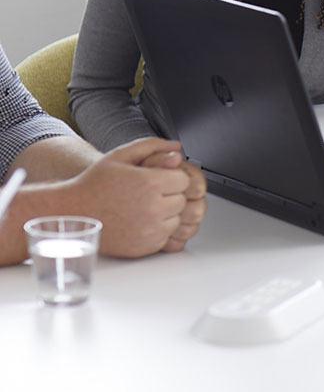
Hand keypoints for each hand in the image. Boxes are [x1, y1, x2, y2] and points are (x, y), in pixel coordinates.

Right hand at [64, 137, 191, 257]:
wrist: (71, 213)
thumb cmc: (94, 184)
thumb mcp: (119, 155)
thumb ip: (151, 145)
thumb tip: (177, 146)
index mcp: (150, 183)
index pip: (184, 180)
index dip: (170, 178)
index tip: (155, 180)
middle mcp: (153, 208)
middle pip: (182, 200)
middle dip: (168, 195)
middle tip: (146, 194)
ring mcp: (149, 230)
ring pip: (176, 219)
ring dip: (165, 213)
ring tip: (140, 207)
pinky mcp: (145, 246)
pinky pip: (165, 236)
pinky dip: (156, 230)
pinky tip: (137, 221)